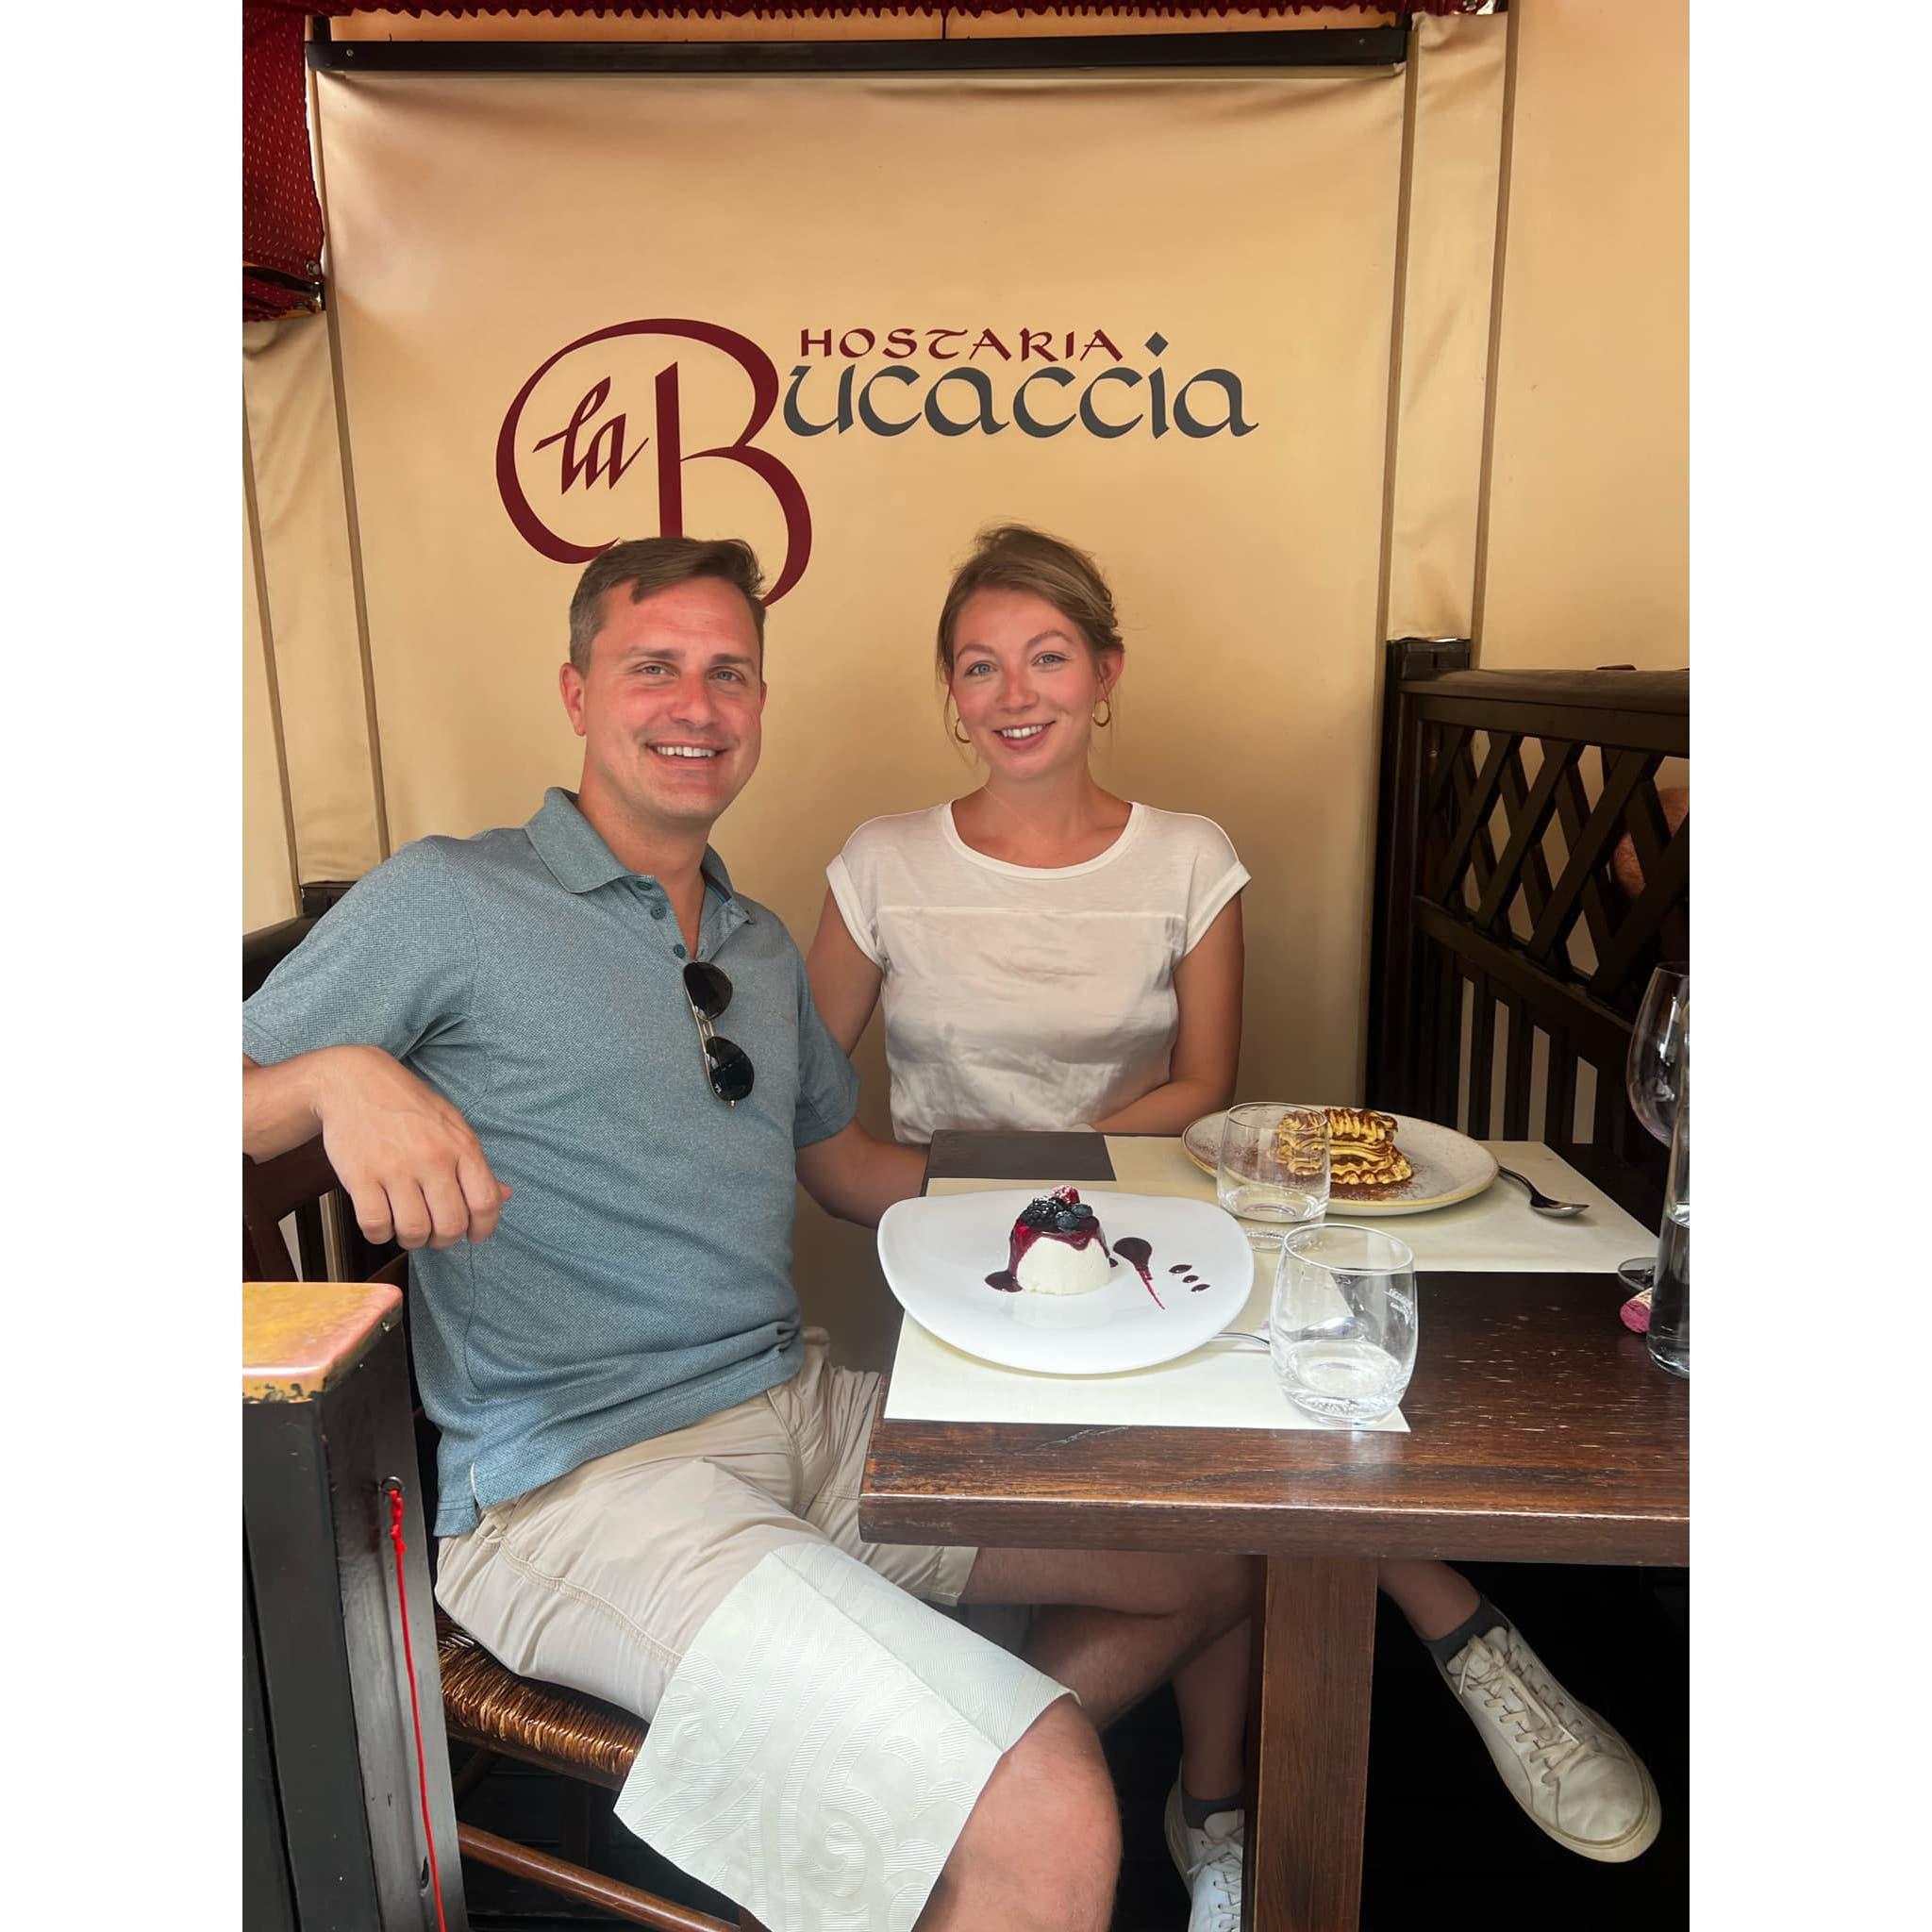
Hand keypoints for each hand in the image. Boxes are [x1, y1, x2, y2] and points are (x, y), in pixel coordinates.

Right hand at [310, 1045, 510, 1250]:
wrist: (354, 1081)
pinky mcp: (361, 1176)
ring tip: (405, 1227)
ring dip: (411, 1240)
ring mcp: (395, 1168)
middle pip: (450, 1225)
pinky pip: (375, 1225)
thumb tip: (506, 1196)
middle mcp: (432, 1158)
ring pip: (414, 1231)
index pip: (486, 1202)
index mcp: (461, 1146)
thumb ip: (476, 1165)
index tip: (472, 1234)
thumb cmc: (407, 1105)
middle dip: (444, 1240)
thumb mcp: (452, 1125)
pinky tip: (381, 1222)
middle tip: (433, 1233)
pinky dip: (379, 1234)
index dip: (483, 1228)